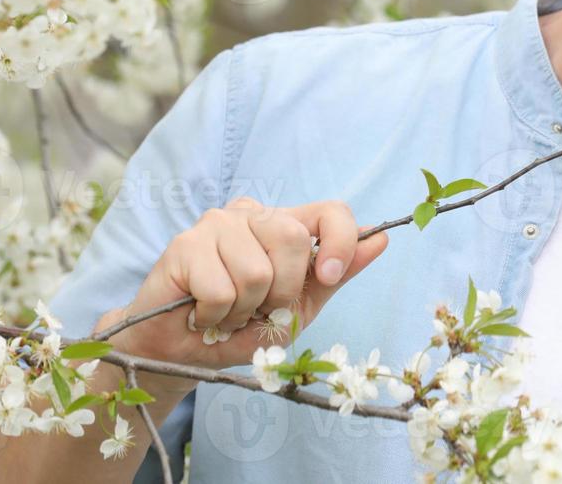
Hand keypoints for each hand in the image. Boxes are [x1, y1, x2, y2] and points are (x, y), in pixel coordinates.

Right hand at [102, 196, 387, 370]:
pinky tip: (201, 313)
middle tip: (258, 309)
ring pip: (256, 271)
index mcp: (284, 225)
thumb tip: (381, 239)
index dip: (340, 241)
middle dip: (282, 291)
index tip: (328, 276)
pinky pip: (221, 289)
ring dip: (244, 310)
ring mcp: (216, 223)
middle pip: (292, 239)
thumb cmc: (240, 327)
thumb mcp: (298, 308)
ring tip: (226, 313)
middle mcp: (252, 214)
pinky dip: (216, 316)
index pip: (330, 211)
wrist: (180, 352)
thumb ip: (335, 275)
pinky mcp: (185, 244)